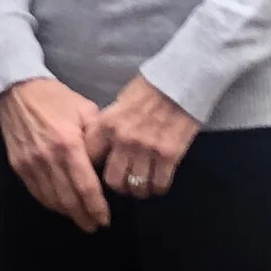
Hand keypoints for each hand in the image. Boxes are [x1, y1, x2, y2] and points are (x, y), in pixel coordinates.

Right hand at [0, 75, 108, 231]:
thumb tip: (107, 163)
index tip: (105, 219)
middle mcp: (48, 159)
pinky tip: (61, 207)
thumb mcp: (86, 109)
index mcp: (68, 145)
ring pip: (51, 200)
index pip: (86, 187)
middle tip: (95, 225)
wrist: (18, 90)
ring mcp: (30, 164)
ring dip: (68, 213)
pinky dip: (50, 204)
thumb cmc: (56, 98)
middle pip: (69, 199)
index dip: (97, 207)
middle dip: (84, 216)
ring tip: (81, 219)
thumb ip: (99, 138)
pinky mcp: (18, 165)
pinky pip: (36, 192)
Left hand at [88, 74, 199, 200]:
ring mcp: (147, 149)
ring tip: (142, 185)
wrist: (181, 80)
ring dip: (139, 190)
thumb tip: (100, 149)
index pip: (89, 158)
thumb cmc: (149, 89)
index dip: (93, 169)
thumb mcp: (119, 104)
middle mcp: (124, 139)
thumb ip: (108, 127)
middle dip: (118, 186)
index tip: (100, 172)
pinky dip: (158, 188)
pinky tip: (158, 183)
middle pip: (112, 181)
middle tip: (124, 184)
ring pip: (136, 187)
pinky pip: (160, 184)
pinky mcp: (170, 155)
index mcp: (107, 124)